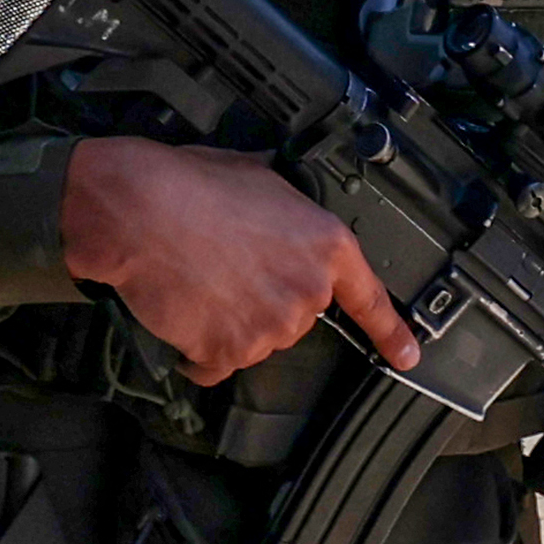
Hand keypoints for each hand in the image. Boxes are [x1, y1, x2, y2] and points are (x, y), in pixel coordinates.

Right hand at [59, 135, 418, 388]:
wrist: (138, 210)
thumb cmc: (189, 184)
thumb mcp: (260, 179)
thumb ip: (288, 214)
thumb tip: (279, 217)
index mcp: (325, 245)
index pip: (369, 299)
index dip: (390, 332)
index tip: (406, 357)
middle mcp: (307, 291)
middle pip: (294, 316)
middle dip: (262, 299)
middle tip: (223, 266)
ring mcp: (271, 327)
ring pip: (255, 341)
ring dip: (228, 323)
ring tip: (197, 280)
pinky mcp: (229, 353)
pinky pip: (214, 365)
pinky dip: (197, 350)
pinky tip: (182, 312)